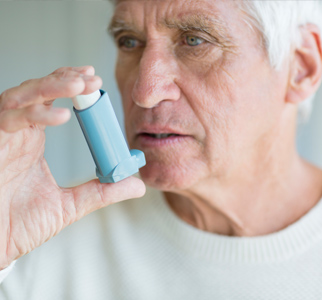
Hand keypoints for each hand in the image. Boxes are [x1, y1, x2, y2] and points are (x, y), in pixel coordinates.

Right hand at [0, 66, 144, 268]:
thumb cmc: (20, 223)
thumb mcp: (71, 204)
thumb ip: (103, 191)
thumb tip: (137, 184)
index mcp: (33, 140)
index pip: (52, 102)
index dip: (70, 89)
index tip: (94, 82)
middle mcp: (18, 132)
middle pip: (39, 92)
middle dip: (66, 81)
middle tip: (92, 78)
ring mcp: (3, 135)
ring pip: (23, 97)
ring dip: (51, 87)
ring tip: (79, 85)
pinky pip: (10, 118)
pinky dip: (36, 114)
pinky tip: (61, 116)